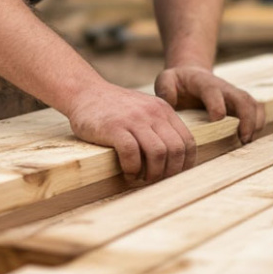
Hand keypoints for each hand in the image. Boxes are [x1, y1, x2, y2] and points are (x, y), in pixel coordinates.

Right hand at [64, 83, 195, 182]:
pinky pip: (132, 153)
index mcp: (163, 110)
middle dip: (170, 173)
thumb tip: (173, 160)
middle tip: (156, 181)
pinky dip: (132, 169)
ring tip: (142, 179)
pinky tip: (128, 173)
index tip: (174, 176)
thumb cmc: (114, 108)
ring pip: (158, 153)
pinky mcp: (114, 127)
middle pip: (176, 150)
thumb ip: (159, 126)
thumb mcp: (144, 110)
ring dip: (152, 174)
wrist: (85, 92)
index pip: (188, 142)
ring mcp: (134, 119)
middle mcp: (153, 113)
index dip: (185, 165)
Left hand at [155, 65, 265, 143]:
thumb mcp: (166, 79)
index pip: (213, 91)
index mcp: (204, 82)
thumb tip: (170, 104)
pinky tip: (248, 141)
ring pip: (253, 106)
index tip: (217, 120)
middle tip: (243, 139)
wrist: (192, 75)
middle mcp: (224, 88)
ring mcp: (234, 96)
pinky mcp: (241, 105)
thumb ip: (165, 89)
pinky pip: (257, 112)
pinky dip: (258, 125)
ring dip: (255, 124)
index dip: (217, 105)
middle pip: (242, 99)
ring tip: (246, 143)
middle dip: (246, 118)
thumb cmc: (178, 81)